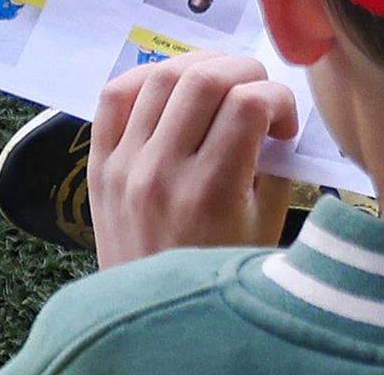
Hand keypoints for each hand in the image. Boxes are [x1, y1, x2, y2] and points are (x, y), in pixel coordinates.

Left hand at [88, 51, 298, 265]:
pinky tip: (172, 88)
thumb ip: (274, 161)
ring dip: (201, 66)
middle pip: (205, 78)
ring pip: (160, 76)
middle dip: (246, 70)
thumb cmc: (215, 268)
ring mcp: (124, 167)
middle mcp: (160, 173)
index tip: (283, 124)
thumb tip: (273, 112)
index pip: (250, 102)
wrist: (149, 319)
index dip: (280, 99)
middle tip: (258, 94)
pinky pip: (114, 97)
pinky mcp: (100, 166)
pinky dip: (146, 77)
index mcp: (209, 191)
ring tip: (220, 85)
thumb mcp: (265, 222)